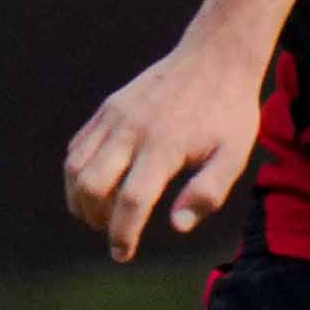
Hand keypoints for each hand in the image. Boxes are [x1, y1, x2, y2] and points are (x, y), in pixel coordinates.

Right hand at [62, 38, 263, 260]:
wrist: (216, 56)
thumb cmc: (228, 112)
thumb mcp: (234, 154)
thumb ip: (208, 193)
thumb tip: (176, 226)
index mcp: (165, 145)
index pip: (131, 200)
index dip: (122, 233)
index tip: (123, 254)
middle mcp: (132, 129)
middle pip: (91, 184)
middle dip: (96, 219)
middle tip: (113, 232)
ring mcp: (115, 115)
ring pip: (75, 166)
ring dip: (80, 199)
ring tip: (102, 214)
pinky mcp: (109, 107)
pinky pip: (78, 146)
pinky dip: (78, 173)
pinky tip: (98, 185)